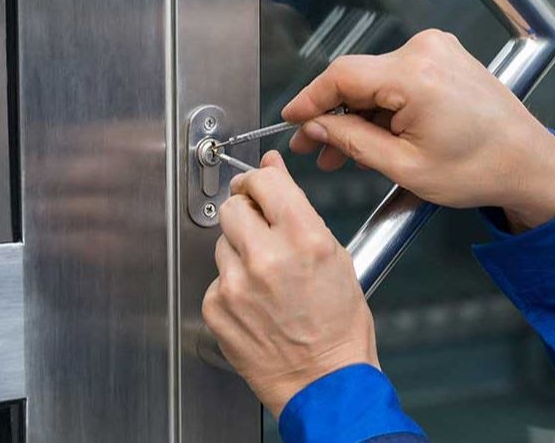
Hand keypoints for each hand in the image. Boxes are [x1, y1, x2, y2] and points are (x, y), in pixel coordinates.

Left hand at [201, 151, 378, 417]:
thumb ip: (298, 210)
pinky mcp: (216, 307)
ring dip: (239, 248)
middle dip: (246, 211)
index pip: (264, 181)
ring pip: (222, 241)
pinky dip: (232, 282)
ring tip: (266, 275)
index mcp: (304, 238)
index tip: (260, 183)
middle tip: (261, 227)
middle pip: (233, 206)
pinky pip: (216, 277)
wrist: (323, 381)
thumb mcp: (336, 256)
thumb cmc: (338, 326)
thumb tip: (272, 172)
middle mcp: (266, 257)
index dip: (260, 179)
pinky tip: (256, 299)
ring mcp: (236, 284)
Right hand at [283, 29, 554, 229]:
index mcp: (416, 76)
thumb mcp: (405, 167)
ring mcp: (438, 51)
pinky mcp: (445, 58)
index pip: (341, 75)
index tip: (290, 120)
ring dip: (358, 114)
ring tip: (342, 152)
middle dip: (333, 115)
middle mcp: (426, 51)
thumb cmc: (479, 170)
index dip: (309, 98)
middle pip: (358, 78)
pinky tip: (373, 135)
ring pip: (377, 80)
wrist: (528, 163)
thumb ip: (352, 141)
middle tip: (314, 148)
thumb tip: (316, 126)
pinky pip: (399, 78)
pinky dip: (383, 105)